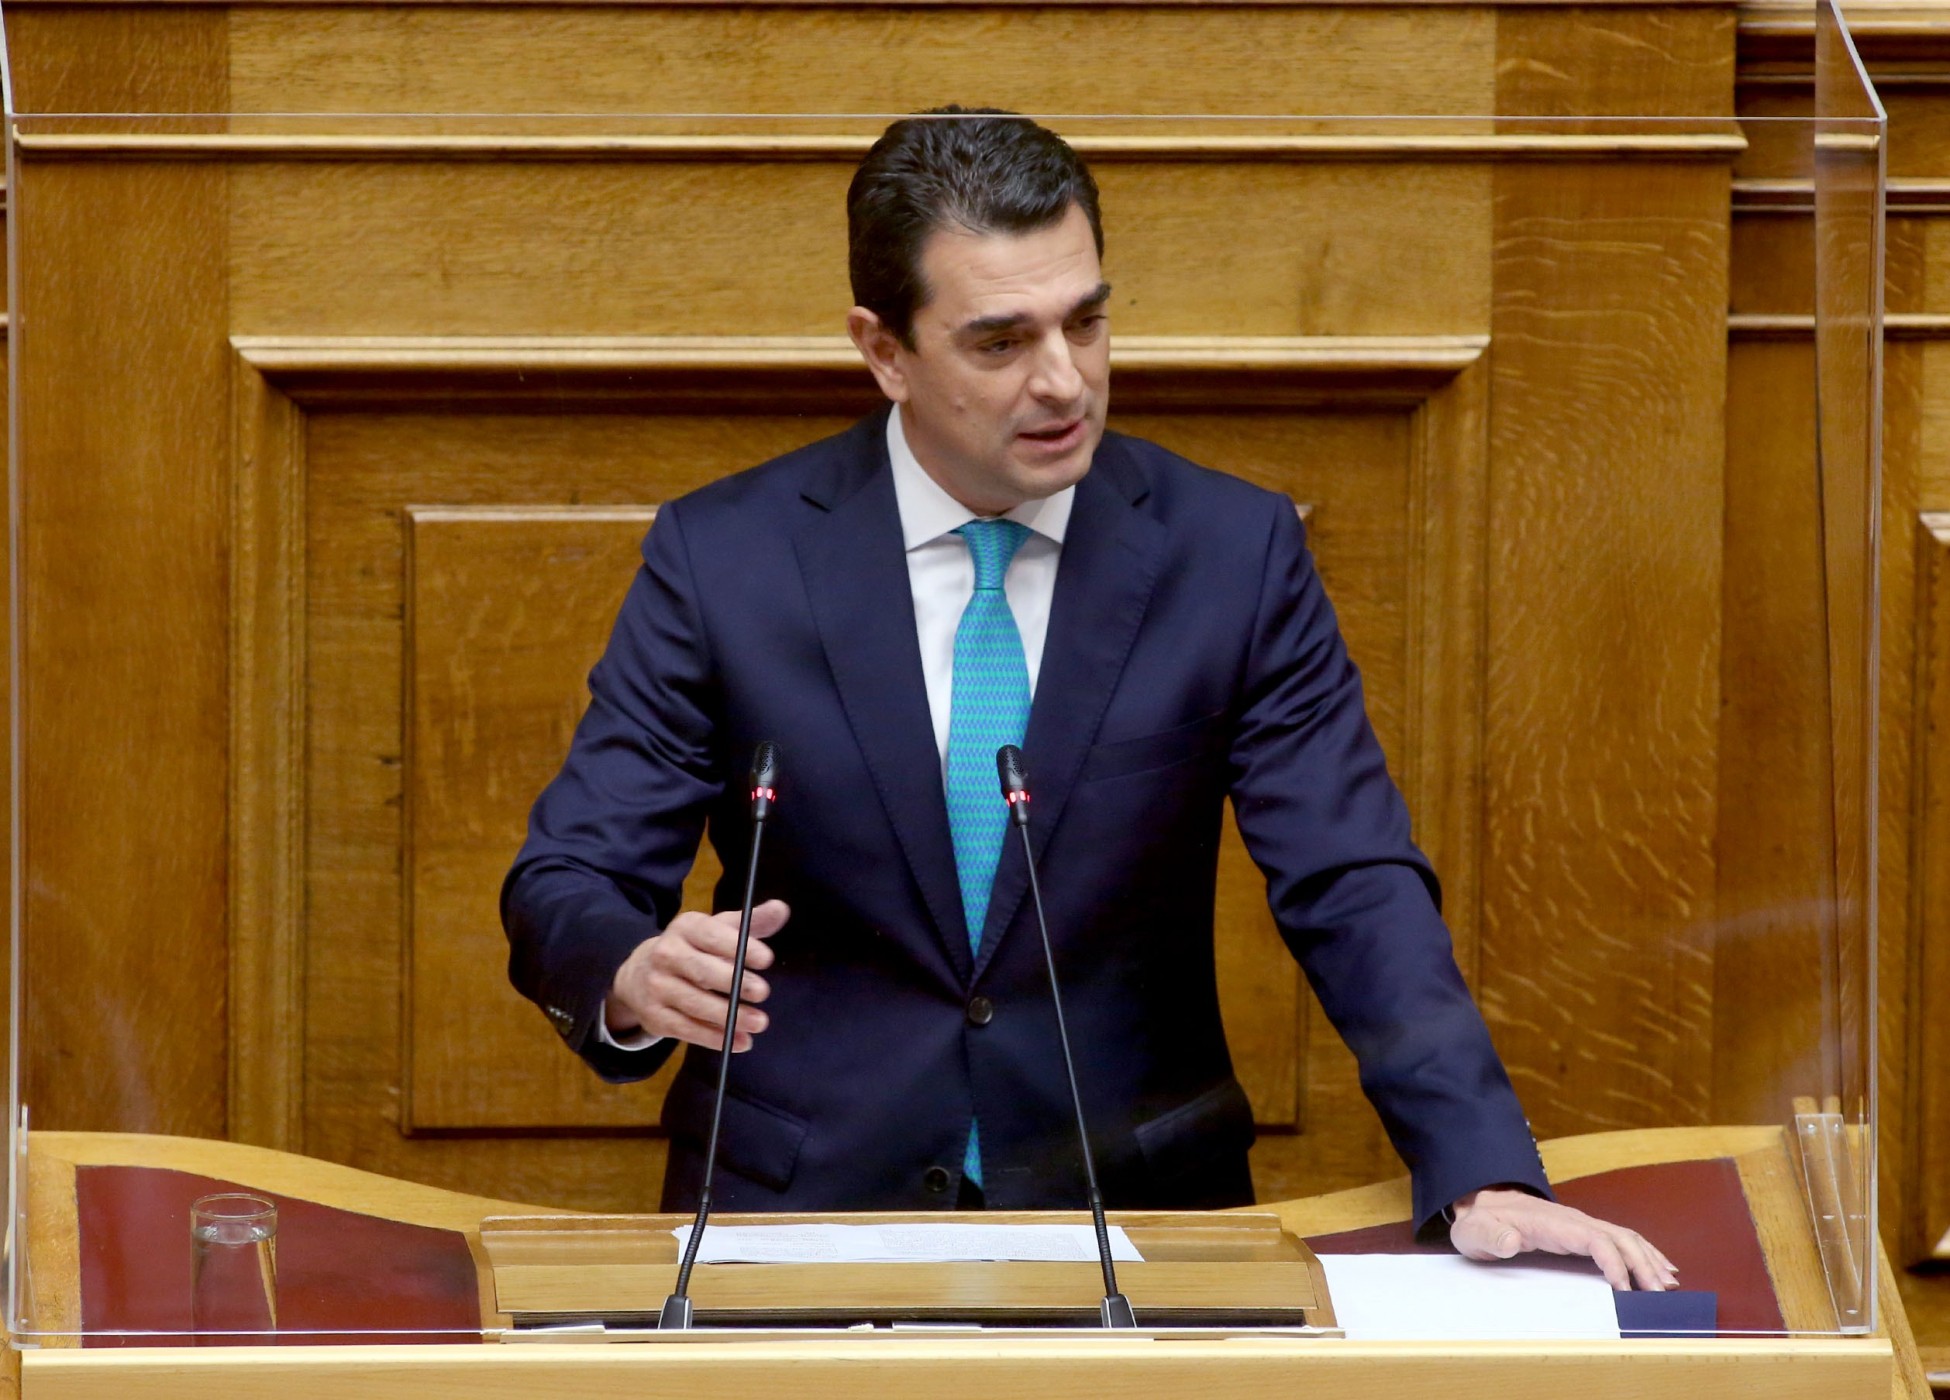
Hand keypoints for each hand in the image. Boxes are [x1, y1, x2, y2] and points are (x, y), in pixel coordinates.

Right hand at [604, 901, 788, 1052]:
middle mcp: (666, 954)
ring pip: (695, 1004)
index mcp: (685, 928)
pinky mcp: (655, 1017)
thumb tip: (781, 909)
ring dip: (729, 1016)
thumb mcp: (717, 930)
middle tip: (763, 992)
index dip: (738, 947)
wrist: (639, 975)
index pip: (711, 935)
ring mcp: (657, 987)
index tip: (766, 959)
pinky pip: (688, 1030)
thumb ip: (750, 922)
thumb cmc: (693, 949)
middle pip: (702, 971)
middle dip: (734, 983)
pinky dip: (715, 1039)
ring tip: (760, 1022)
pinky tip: (742, 1042)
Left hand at [1449, 1187, 1677, 1290]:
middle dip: (1643, 1264)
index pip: (1593, 1238)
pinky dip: (1643, 1252)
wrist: (1479, 1204)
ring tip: (1668, 1284)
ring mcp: (1579, 1224)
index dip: (1613, 1262)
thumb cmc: (1479, 1223)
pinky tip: (1659, 1266)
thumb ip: (1492, 1236)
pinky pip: (1619, 1239)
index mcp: (1551, 1222)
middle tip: (1660, 1294)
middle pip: (1618, 1237)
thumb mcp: (1476, 1231)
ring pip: (1624, 1237)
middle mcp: (1572, 1220)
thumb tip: (1512, 1241)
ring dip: (1648, 1259)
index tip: (1625, 1289)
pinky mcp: (1581, 1232)